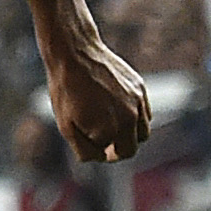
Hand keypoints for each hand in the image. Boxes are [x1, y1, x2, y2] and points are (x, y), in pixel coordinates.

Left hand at [42, 32, 151, 164]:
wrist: (74, 53)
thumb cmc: (65, 90)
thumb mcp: (65, 126)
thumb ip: (85, 149)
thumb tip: (101, 157)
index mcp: (110, 130)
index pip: (108, 154)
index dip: (95, 150)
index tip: (86, 139)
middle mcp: (129, 118)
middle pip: (130, 149)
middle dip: (117, 150)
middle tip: (103, 142)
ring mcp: (138, 102)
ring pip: (143, 133)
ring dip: (129, 135)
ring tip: (110, 124)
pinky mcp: (141, 89)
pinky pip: (145, 114)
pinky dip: (135, 118)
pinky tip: (117, 109)